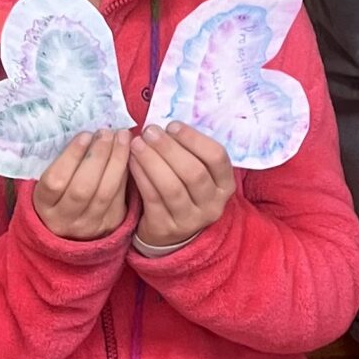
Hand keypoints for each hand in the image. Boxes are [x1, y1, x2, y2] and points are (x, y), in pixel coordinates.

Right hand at [32, 130, 132, 241]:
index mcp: (43, 205)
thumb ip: (64, 162)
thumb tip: (89, 134)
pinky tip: (129, 153)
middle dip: (98, 156)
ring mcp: (88, 225)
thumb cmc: (59, 193)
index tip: (85, 134)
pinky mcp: (110, 224)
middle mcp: (64, 219)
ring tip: (122, 137)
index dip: (71, 156)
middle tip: (107, 133)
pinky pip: (120, 196)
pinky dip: (126, 172)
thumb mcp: (51, 181)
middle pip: (83, 188)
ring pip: (105, 192)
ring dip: (117, 160)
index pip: (55, 181)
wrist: (70, 230)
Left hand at [130, 122, 234, 250]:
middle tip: (150, 131)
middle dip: (169, 148)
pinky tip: (132, 161)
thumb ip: (190, 153)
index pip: (217, 157)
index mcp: (225, 186)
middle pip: (193, 172)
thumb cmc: (185, 191)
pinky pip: (152, 198)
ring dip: (152, 161)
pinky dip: (141, 176)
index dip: (194, 139)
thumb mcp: (198, 174)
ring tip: (137, 143)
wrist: (170, 232)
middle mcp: (213, 205)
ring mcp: (190, 220)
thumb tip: (166, 127)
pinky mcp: (165, 228)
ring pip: (171, 187)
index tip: (172, 125)